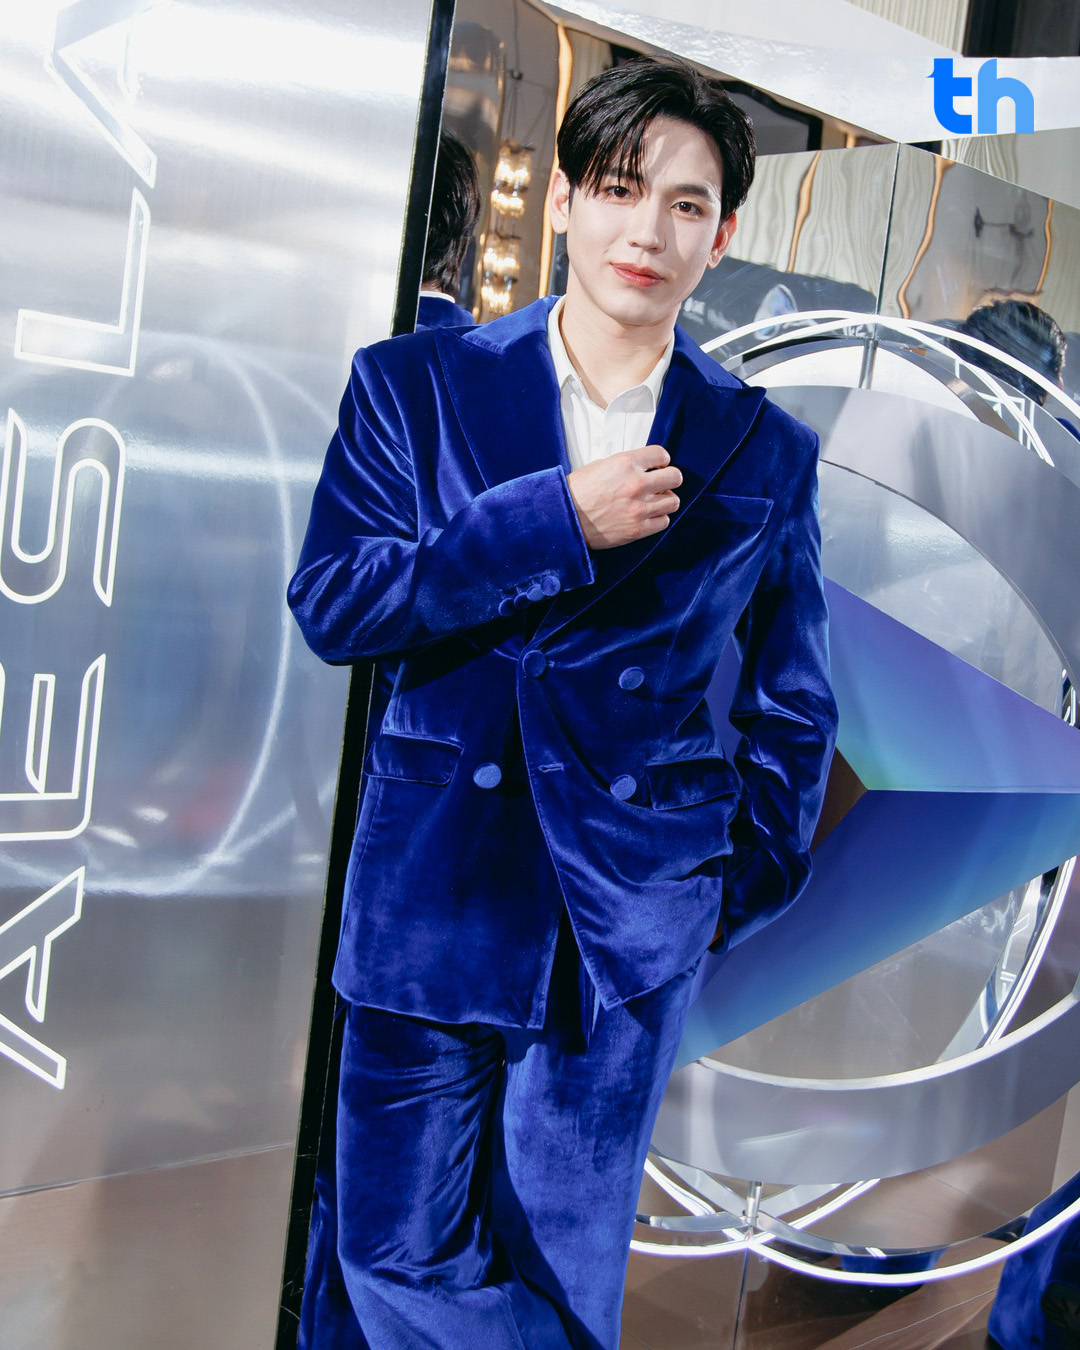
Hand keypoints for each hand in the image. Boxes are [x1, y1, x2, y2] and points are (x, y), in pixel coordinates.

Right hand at [566, 446, 681, 549]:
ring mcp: (639, 508)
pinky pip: (664, 522)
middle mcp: (636, 484)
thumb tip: (644, 467)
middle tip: (661, 484)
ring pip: (673, 501)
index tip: (657, 466)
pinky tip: (646, 516)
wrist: (563, 518)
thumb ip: (626, 465)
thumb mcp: (600, 465)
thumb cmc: (577, 491)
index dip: (660, 460)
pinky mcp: (637, 529)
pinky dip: (658, 518)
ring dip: (664, 500)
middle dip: (669, 479)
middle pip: (675, 477)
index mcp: (625, 463)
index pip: (661, 454)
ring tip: (652, 502)